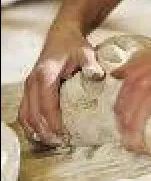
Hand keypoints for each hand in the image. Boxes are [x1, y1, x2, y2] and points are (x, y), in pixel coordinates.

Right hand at [18, 23, 103, 145]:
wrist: (62, 35)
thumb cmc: (75, 46)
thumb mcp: (86, 53)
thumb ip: (90, 65)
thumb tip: (97, 76)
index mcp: (45, 76)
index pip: (47, 106)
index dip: (54, 124)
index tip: (64, 136)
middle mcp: (33, 82)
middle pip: (33, 115)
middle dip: (45, 133)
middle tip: (60, 144)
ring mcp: (28, 86)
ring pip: (25, 115)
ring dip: (35, 131)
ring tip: (51, 143)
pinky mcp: (29, 89)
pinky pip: (24, 111)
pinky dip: (30, 125)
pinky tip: (41, 135)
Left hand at [111, 31, 150, 152]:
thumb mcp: (147, 54)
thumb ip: (130, 66)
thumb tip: (115, 74)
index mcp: (133, 75)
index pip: (118, 106)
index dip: (119, 123)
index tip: (124, 132)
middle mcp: (140, 84)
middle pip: (125, 117)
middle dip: (125, 135)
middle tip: (131, 147)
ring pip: (137, 123)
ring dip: (138, 140)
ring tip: (142, 150)